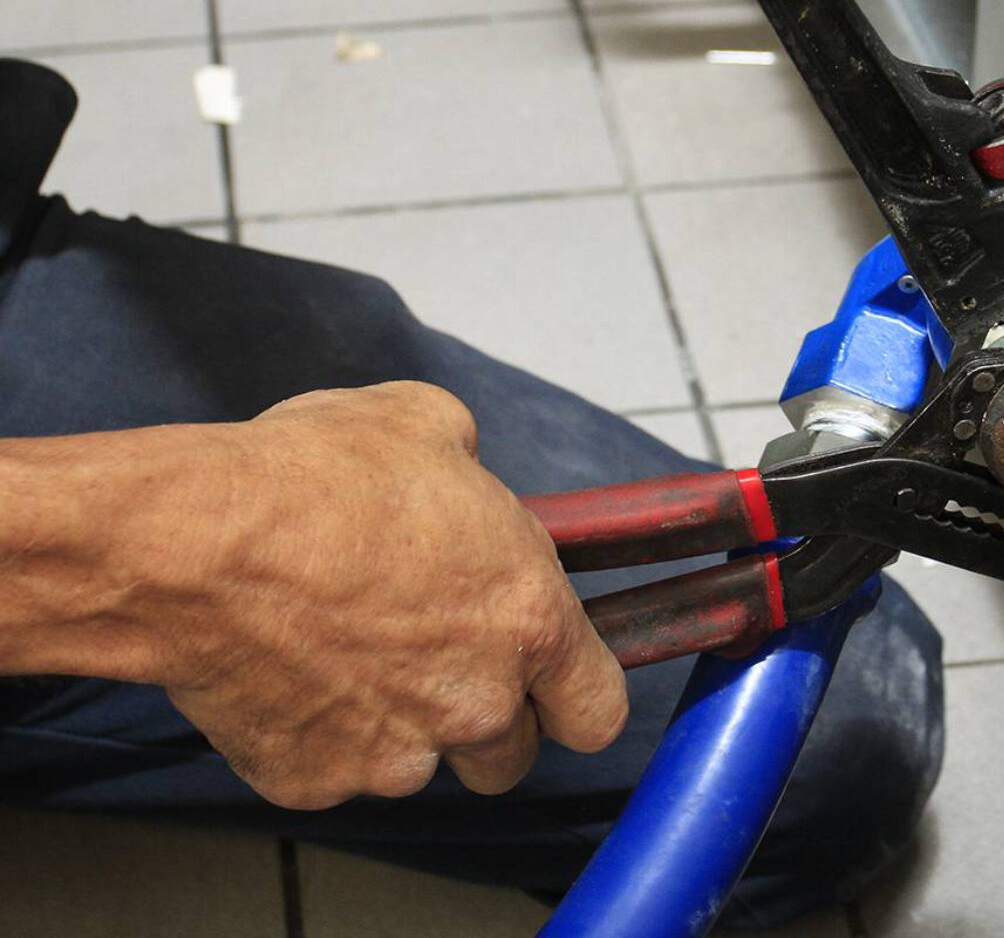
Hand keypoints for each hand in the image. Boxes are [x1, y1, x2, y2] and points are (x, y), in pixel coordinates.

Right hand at [154, 382, 625, 808]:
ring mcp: (394, 754)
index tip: (553, 680)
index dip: (576, 695)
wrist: (202, 540)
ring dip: (401, 721)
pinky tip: (289, 665)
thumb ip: (474, 474)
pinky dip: (321, 731)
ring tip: (345, 646)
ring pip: (420, 762)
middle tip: (433, 653)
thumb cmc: (323, 475)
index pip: (598, 711)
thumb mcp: (431, 426)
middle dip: (484, 715)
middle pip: (512, 755)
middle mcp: (476, 703)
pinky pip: (336, 767)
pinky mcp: (313, 781)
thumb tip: (465, 475)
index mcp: (527, 618)